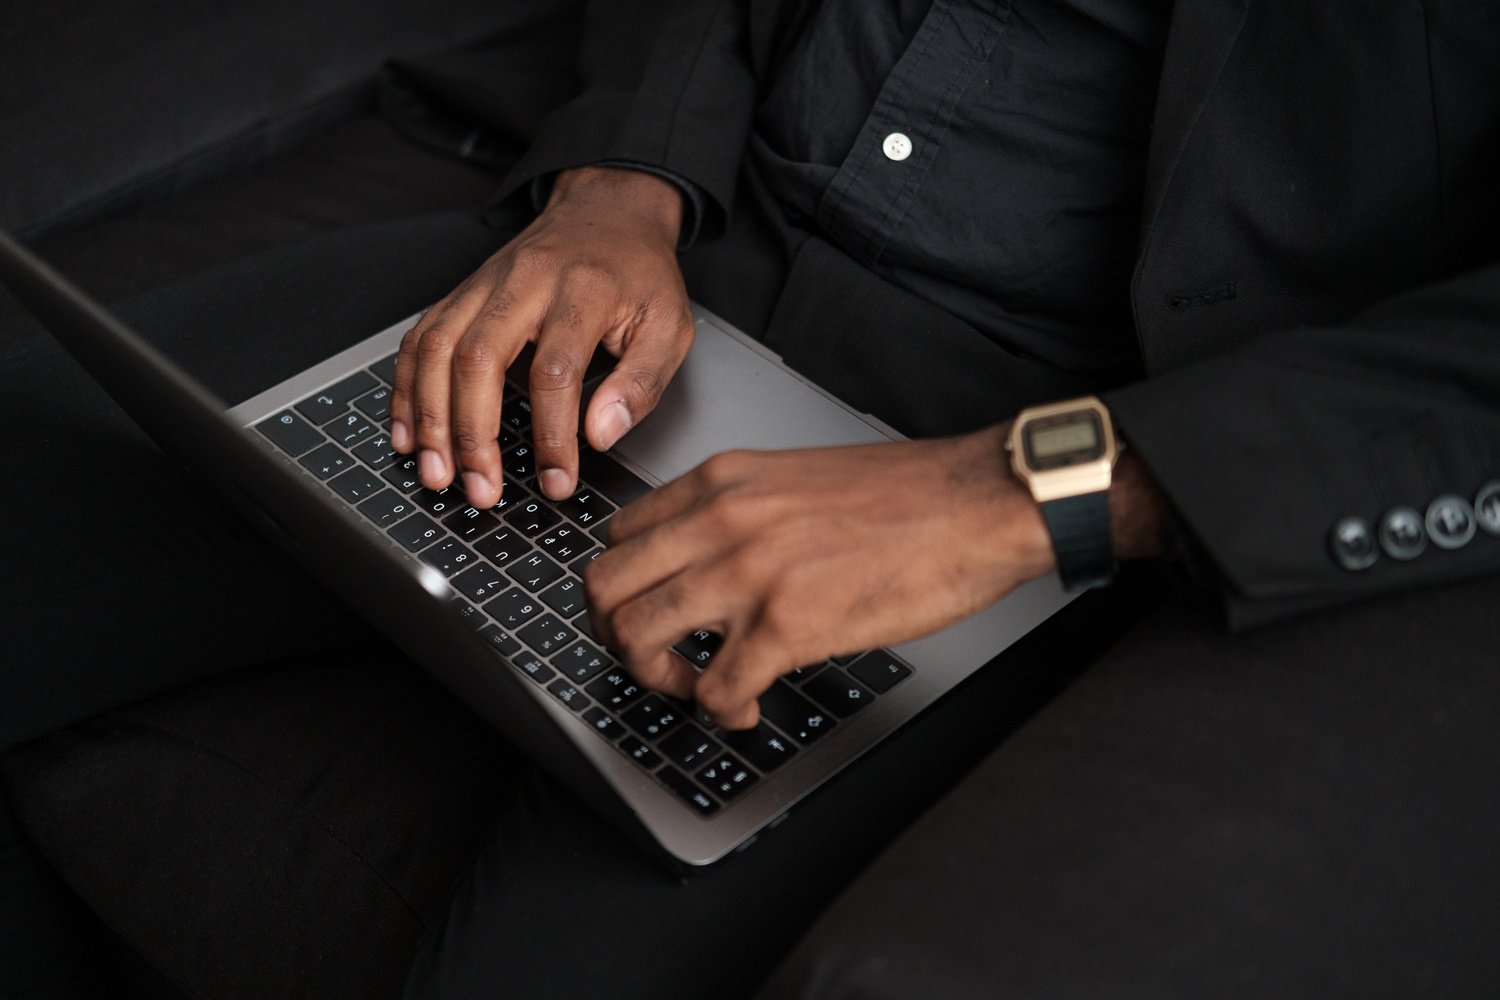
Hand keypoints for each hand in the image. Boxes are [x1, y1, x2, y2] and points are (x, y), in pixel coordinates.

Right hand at [389, 166, 693, 505]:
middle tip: (480, 490)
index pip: (555, 371)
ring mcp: (484, 284)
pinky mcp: (461, 292)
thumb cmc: (639, 275)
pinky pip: (420, 339)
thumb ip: (642, 382)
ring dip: (429, 418)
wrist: (608, 211)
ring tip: (435, 473)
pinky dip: (407, 389)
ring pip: (438, 348)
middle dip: (471, 434)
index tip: (556, 481)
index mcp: (583, 290)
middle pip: (478, 357)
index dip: (552, 434)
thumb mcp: (670, 326)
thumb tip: (600, 435)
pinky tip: (408, 433)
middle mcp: (524, 282)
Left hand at [583, 426, 1058, 728]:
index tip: (644, 612)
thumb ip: (739, 513)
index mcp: (722, 481)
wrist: (976, 503)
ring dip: (655, 677)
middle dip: (614, 637)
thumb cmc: (907, 497)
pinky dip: (720, 711)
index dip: (622, 588)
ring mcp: (748, 571)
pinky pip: (713, 688)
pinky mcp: (788, 624)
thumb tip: (706, 563)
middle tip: (652, 659)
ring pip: (637, 636)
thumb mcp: (794, 480)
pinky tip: (747, 707)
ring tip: (695, 687)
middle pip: (605, 586)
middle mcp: (721, 519)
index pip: (618, 536)